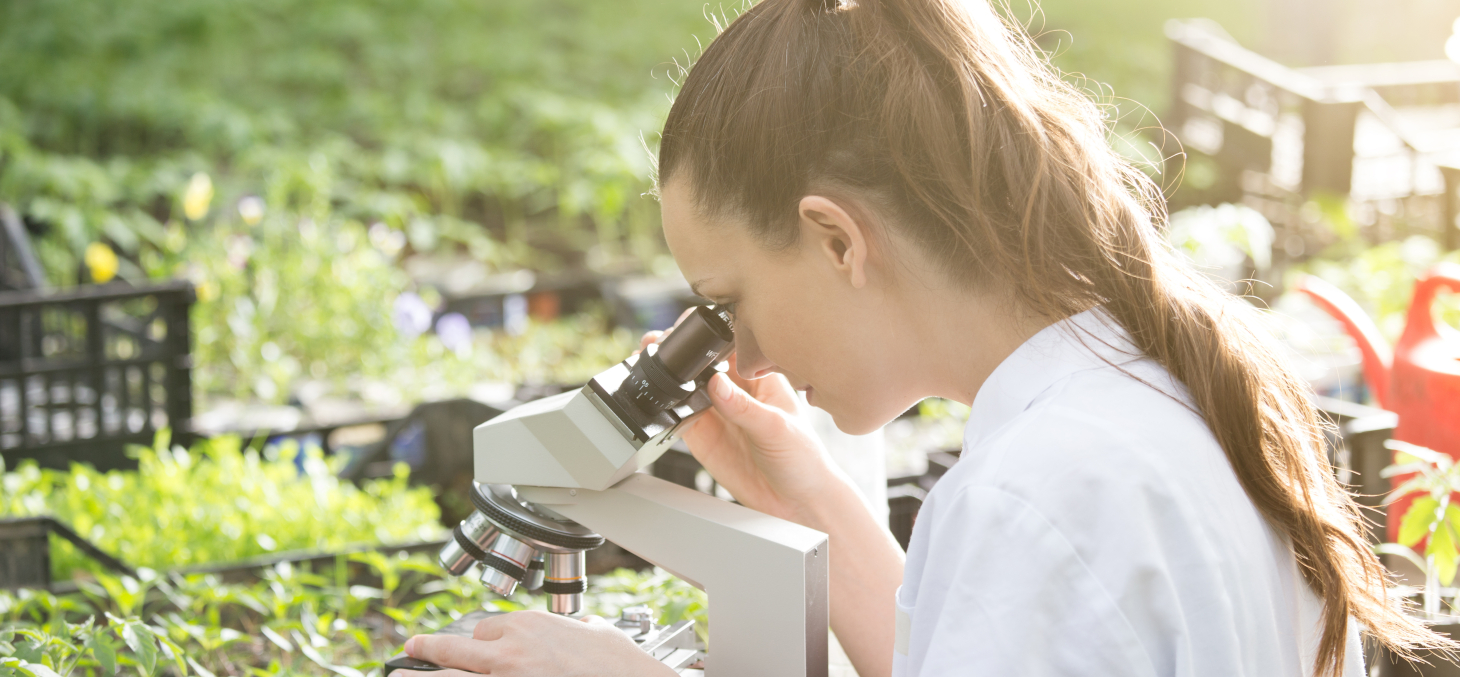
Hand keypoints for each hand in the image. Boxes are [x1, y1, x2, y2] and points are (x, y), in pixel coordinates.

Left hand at [395, 610, 674, 676]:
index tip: (481, 648)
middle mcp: (511, 650)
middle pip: (456, 648)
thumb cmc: (623, 666)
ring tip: (399, 674)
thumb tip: (577, 631)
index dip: (484, 640)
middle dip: (430, 650)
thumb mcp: (599, 634)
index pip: (489, 628)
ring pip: (450, 675)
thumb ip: (579, 630)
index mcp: (532, 625)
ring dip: (423, 676)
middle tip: (412, 650)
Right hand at [637, 328, 848, 527]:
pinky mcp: (703, 436)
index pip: (731, 345)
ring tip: (653, 368)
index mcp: (761, 377)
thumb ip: (744, 407)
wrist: (795, 503)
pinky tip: (659, 403)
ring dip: (668, 376)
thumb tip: (717, 383)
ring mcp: (717, 413)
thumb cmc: (803, 460)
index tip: (690, 329)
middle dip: (680, 351)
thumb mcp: (776, 429)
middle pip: (702, 362)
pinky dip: (665, 408)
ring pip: (686, 386)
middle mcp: (737, 391)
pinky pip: (678, 416)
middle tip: (661, 345)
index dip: (710, 334)